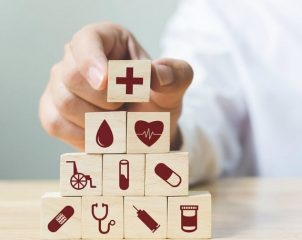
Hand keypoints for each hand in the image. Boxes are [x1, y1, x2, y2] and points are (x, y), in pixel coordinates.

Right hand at [39, 22, 192, 149]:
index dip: (92, 61)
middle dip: (104, 100)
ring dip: (97, 121)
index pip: (87, 40)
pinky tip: (101, 134)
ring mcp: (59, 83)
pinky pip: (55, 123)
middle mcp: (76, 57)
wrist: (145, 132)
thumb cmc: (155, 101)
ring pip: (64, 102)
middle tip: (125, 107)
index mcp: (106, 40)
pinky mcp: (51, 109)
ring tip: (117, 121)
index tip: (106, 82)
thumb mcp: (173, 88)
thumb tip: (158, 73)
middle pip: (71, 75)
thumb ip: (175, 76)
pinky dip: (82, 135)